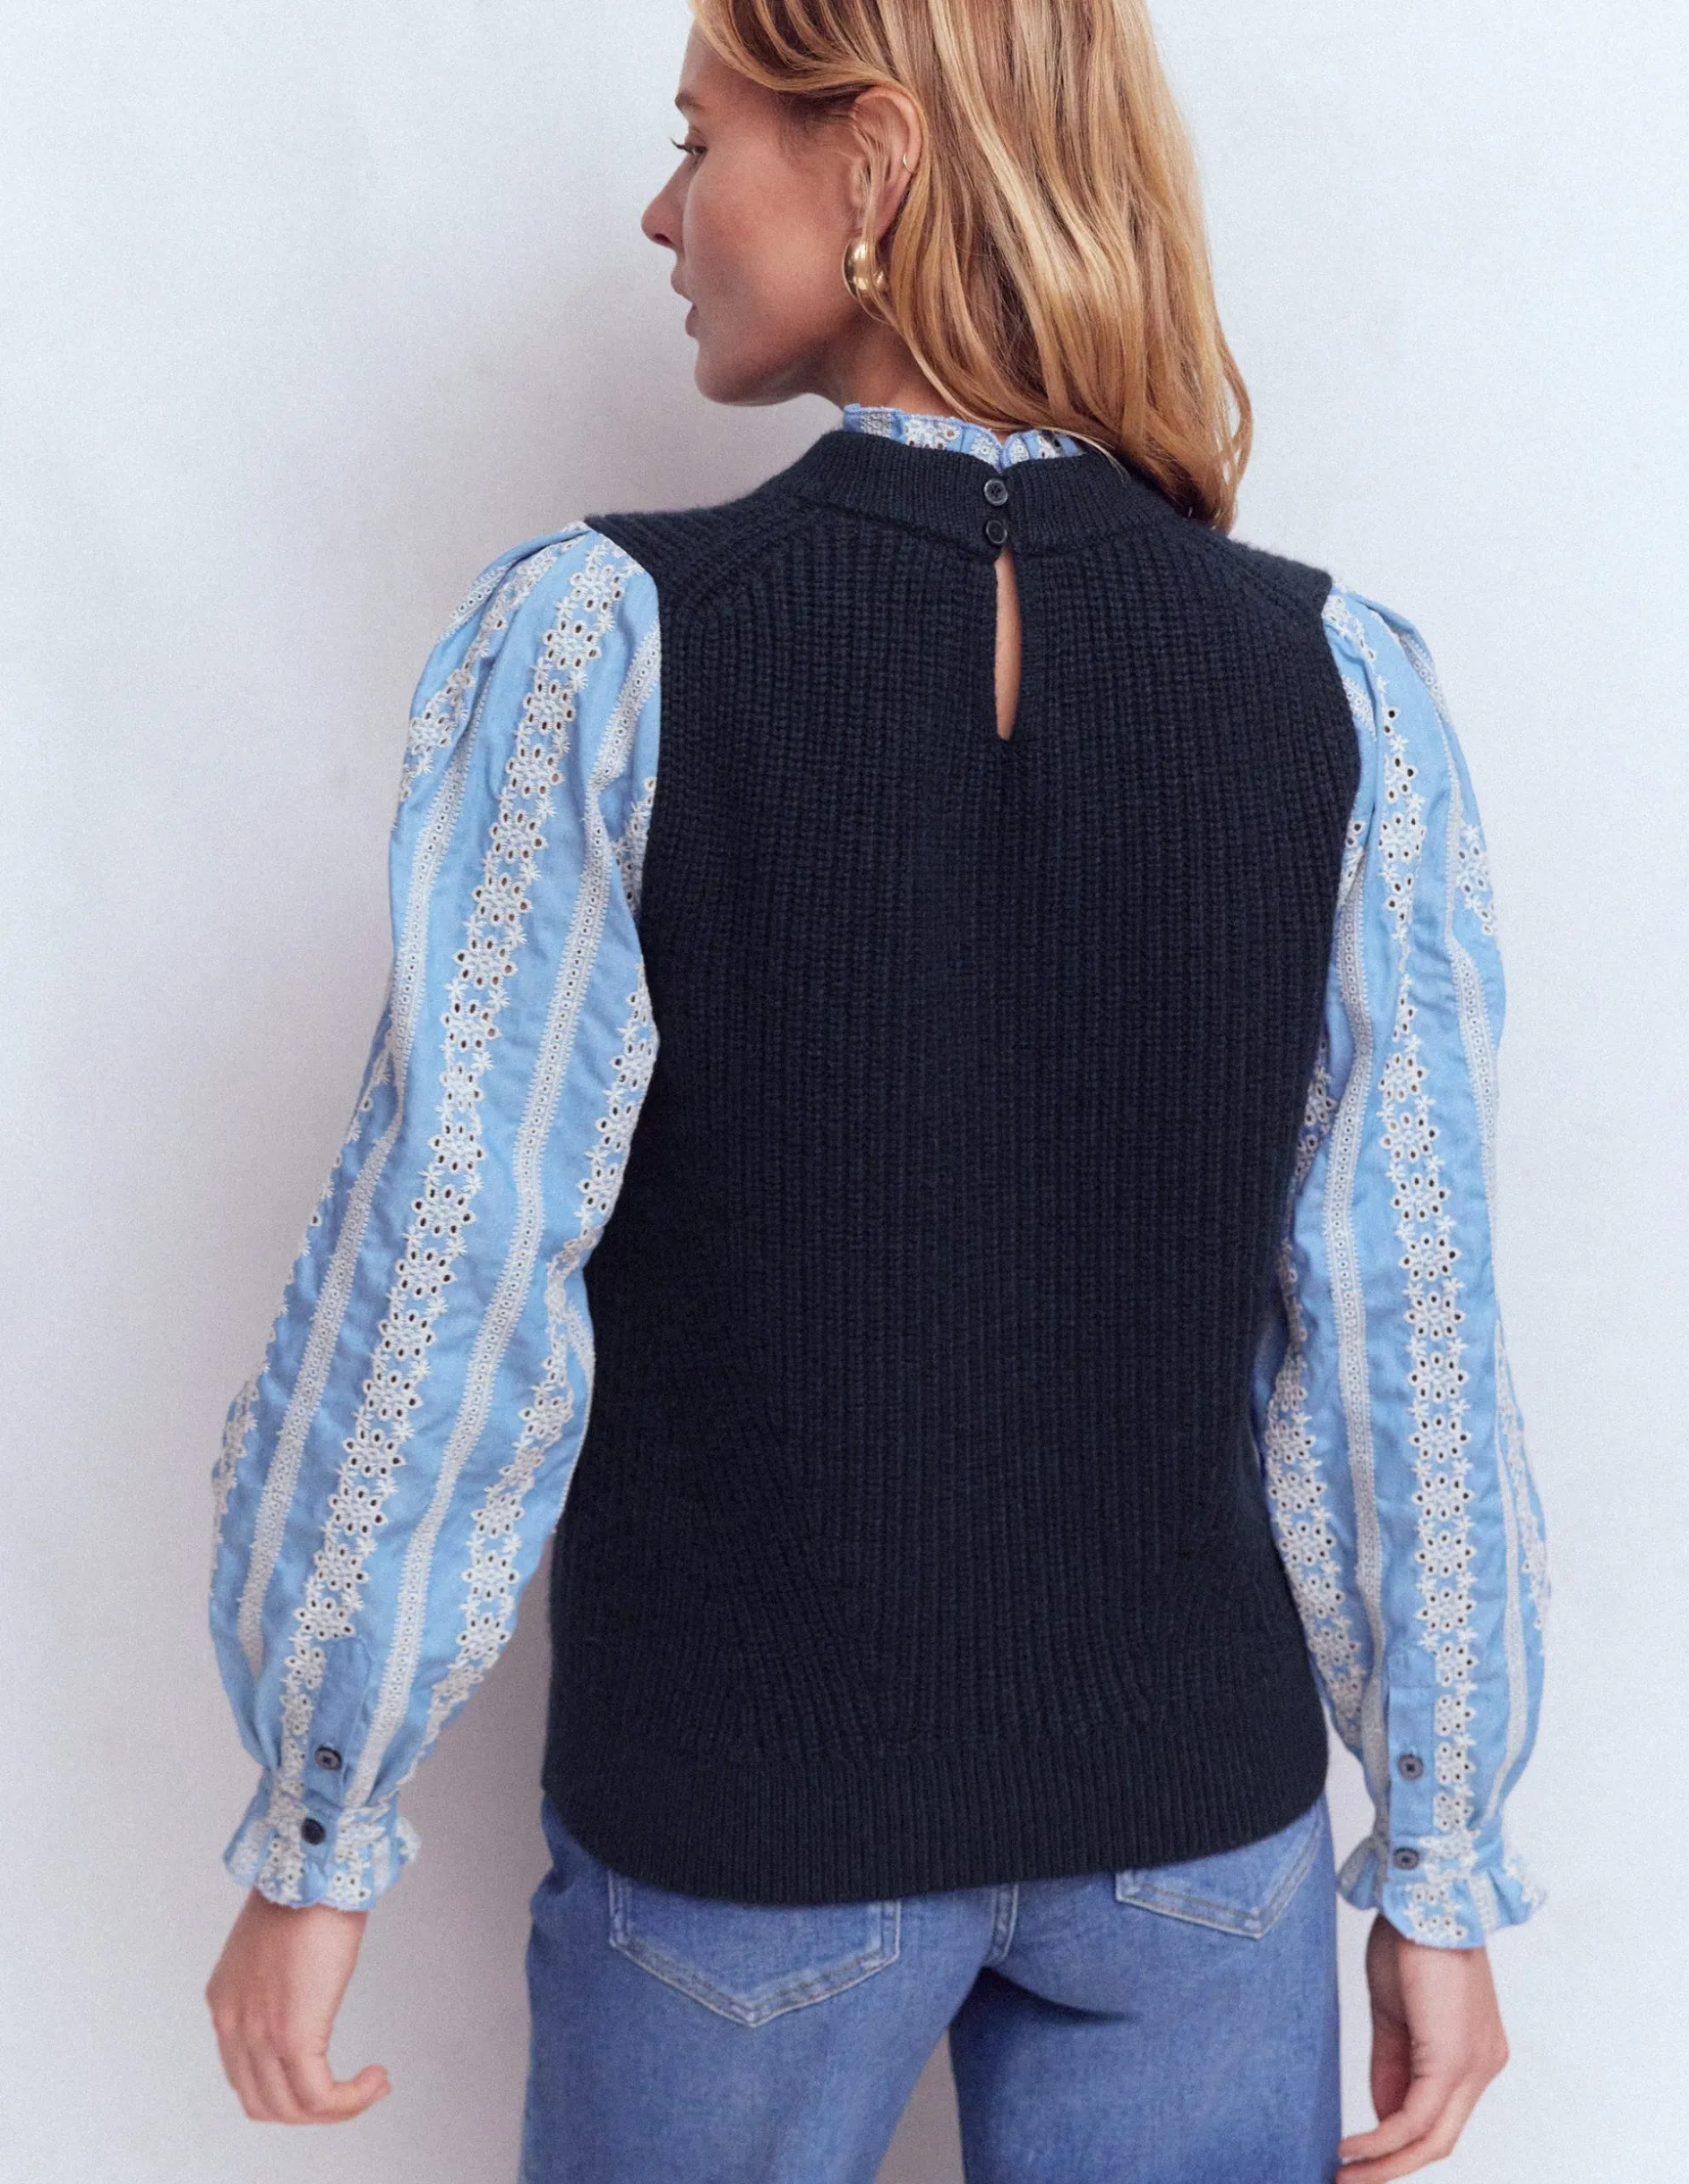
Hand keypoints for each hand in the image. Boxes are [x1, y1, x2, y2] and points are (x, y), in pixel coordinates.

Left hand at [206, 1887, 389, 2123]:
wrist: (315, 1866)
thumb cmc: (308, 1888)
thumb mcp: (277, 1945)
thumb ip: (280, 1979)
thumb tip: (308, 1991)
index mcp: (226, 2001)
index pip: (245, 2074)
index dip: (288, 2086)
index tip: (327, 2077)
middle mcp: (231, 2023)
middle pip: (263, 2103)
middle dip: (310, 2109)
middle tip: (351, 2093)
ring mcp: (257, 2033)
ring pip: (290, 2109)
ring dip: (335, 2110)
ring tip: (370, 2087)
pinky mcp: (292, 2036)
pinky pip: (319, 2097)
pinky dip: (350, 2100)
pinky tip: (374, 2080)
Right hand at [1338, 1913, 1508, 2178]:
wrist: (1423, 1896)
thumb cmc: (1410, 1939)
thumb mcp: (1395, 2013)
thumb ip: (1392, 2065)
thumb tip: (1381, 2116)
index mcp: (1473, 2052)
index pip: (1437, 2114)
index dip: (1395, 2138)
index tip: (1357, 2151)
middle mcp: (1483, 2067)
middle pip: (1440, 2139)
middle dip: (1392, 2166)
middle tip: (1349, 2179)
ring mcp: (1473, 2067)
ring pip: (1432, 2139)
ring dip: (1384, 2164)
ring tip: (1344, 2173)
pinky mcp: (1452, 2061)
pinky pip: (1416, 2119)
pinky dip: (1382, 2140)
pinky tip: (1351, 2147)